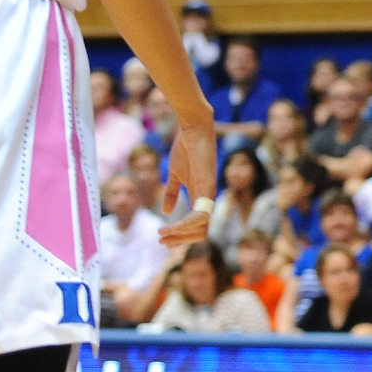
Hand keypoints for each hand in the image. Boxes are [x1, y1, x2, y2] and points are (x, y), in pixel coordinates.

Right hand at [160, 112, 218, 247]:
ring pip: (202, 228)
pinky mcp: (207, 187)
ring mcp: (209, 194)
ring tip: (162, 235)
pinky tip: (172, 226)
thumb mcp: (176, 175)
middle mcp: (207, 199)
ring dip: (181, 236)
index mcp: (200, 197)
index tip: (162, 238)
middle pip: (201, 232)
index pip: (196, 226)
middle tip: (162, 243)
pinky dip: (187, 224)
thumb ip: (172, 193)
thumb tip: (167, 213)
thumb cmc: (186, 149)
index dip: (181, 236)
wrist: (193, 129)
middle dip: (181, 241)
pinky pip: (202, 214)